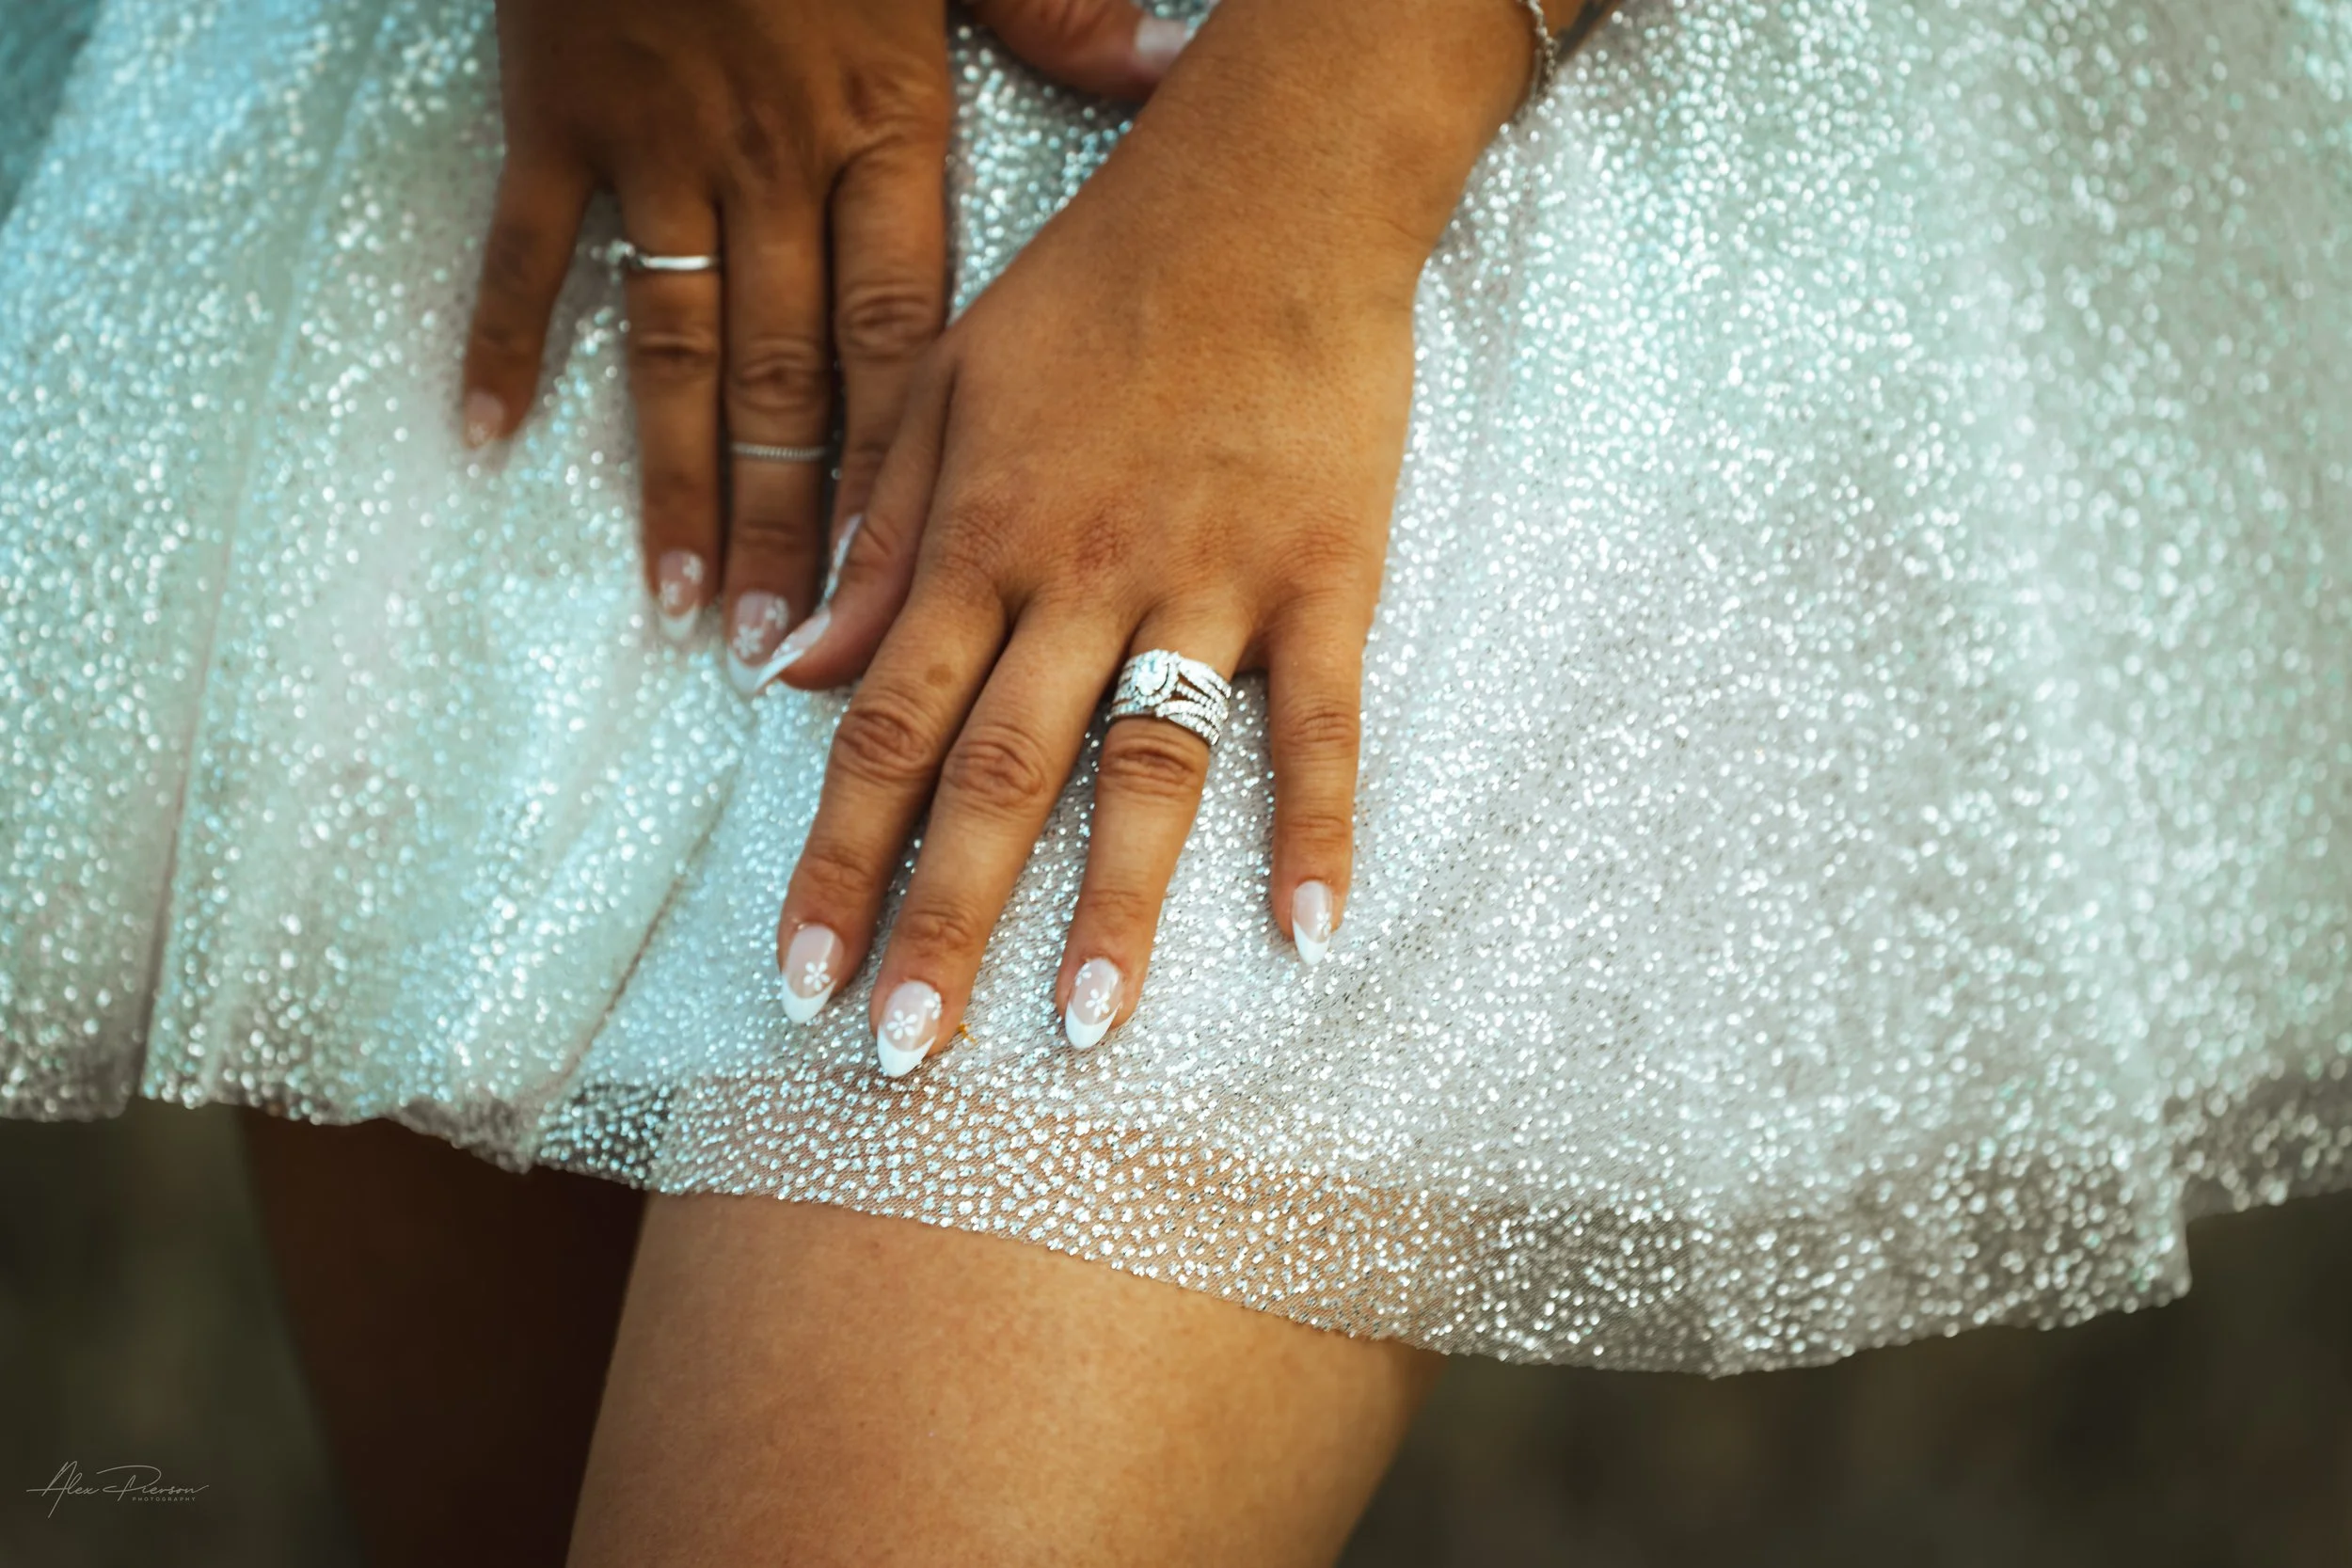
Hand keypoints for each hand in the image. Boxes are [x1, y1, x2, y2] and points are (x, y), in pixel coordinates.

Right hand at [458, 0, 1190, 686]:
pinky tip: (491, 442)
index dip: (907, 467)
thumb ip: (1062, 13)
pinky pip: (534, 252)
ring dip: (680, 480)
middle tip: (792, 648)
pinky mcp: (559, 116)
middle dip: (796, 519)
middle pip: (794, 378)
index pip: (904, 337)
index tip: (909, 575)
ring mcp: (659, 149)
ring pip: (677, 344)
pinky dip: (508, 343)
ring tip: (686, 601)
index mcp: (884, 131)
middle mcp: (775, 166)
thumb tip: (1174, 66)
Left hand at [760, 0, 1567, 1073]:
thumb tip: (791, 670)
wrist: (1264, 196)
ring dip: (1114, 906)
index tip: (800, 975)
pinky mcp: (1323, 576)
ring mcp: (1210, 583)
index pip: (884, 728)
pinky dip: (1318, 825)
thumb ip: (876, 537)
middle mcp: (1081, 579)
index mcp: (979, 540)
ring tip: (1083, 1032)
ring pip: (1151, 769)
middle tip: (904, 1055)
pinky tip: (1310, 929)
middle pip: (998, 777)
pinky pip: (1322, 722)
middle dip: (943, 922)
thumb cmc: (1093, 287)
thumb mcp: (942, 384)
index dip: (836, 859)